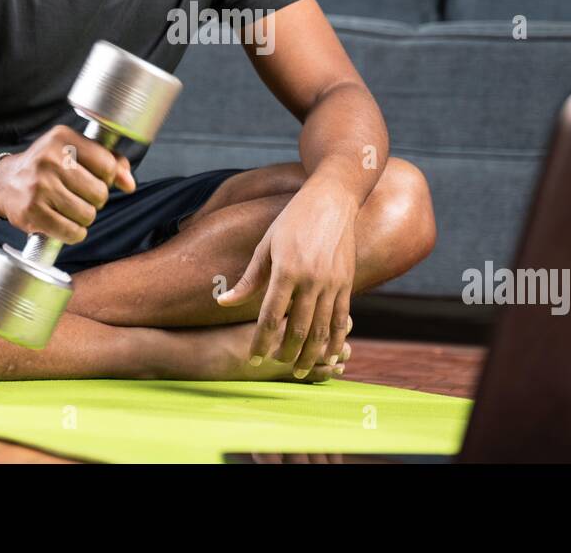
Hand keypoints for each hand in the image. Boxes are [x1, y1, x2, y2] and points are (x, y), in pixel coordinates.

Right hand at [0, 125, 134, 243]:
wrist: (4, 183)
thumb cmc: (48, 167)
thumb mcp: (75, 152)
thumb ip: (108, 161)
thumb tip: (129, 184)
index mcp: (63, 137)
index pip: (107, 165)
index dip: (108, 178)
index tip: (95, 179)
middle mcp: (49, 159)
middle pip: (100, 193)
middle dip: (95, 200)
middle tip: (80, 196)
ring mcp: (39, 186)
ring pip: (88, 214)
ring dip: (84, 217)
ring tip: (70, 209)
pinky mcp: (31, 211)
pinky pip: (71, 232)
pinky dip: (74, 233)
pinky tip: (65, 224)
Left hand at [216, 177, 356, 375]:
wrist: (332, 199)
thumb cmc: (293, 220)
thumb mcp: (266, 245)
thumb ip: (249, 279)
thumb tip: (223, 303)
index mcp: (286, 270)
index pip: (270, 315)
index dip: (261, 341)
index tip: (253, 358)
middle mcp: (311, 279)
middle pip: (297, 328)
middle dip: (286, 352)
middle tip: (277, 366)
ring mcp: (332, 282)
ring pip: (321, 329)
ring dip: (311, 354)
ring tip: (302, 370)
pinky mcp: (347, 283)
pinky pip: (342, 318)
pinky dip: (336, 339)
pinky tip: (329, 354)